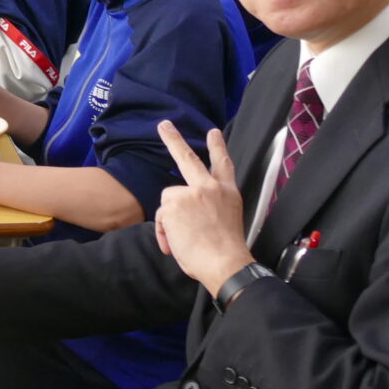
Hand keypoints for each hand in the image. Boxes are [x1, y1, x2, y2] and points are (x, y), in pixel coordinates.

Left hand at [153, 122, 251, 293]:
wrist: (225, 262)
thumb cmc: (225, 251)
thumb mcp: (224, 220)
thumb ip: (206, 207)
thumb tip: (184, 211)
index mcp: (228, 193)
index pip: (223, 164)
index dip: (218, 146)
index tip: (213, 132)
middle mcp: (211, 187)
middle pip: (189, 158)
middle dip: (174, 139)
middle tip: (164, 125)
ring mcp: (192, 192)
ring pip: (169, 199)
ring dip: (170, 219)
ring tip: (184, 238)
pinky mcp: (175, 201)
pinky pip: (161, 216)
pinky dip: (164, 231)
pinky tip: (177, 242)